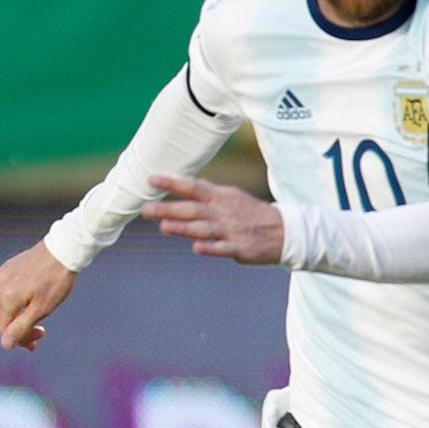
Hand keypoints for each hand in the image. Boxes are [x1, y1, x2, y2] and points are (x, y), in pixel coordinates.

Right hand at [0, 242, 77, 351]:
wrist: (63, 250)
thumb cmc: (56, 280)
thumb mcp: (42, 309)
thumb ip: (22, 328)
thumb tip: (5, 344)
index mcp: (7, 298)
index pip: (3, 329)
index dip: (18, 340)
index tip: (36, 343)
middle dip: (14, 331)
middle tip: (37, 333)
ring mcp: (0, 275)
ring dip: (7, 318)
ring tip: (25, 321)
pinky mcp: (5, 268)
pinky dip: (5, 304)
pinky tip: (20, 304)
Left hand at [143, 174, 284, 264]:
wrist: (283, 231)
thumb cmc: (251, 213)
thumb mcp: (230, 197)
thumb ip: (206, 194)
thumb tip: (182, 186)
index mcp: (220, 197)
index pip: (192, 187)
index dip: (171, 183)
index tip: (151, 179)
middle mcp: (223, 212)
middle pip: (192, 209)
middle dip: (168, 208)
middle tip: (145, 210)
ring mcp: (231, 230)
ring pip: (203, 228)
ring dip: (183, 227)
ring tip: (163, 226)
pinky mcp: (239, 248)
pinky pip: (223, 248)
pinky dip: (210, 248)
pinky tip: (196, 248)